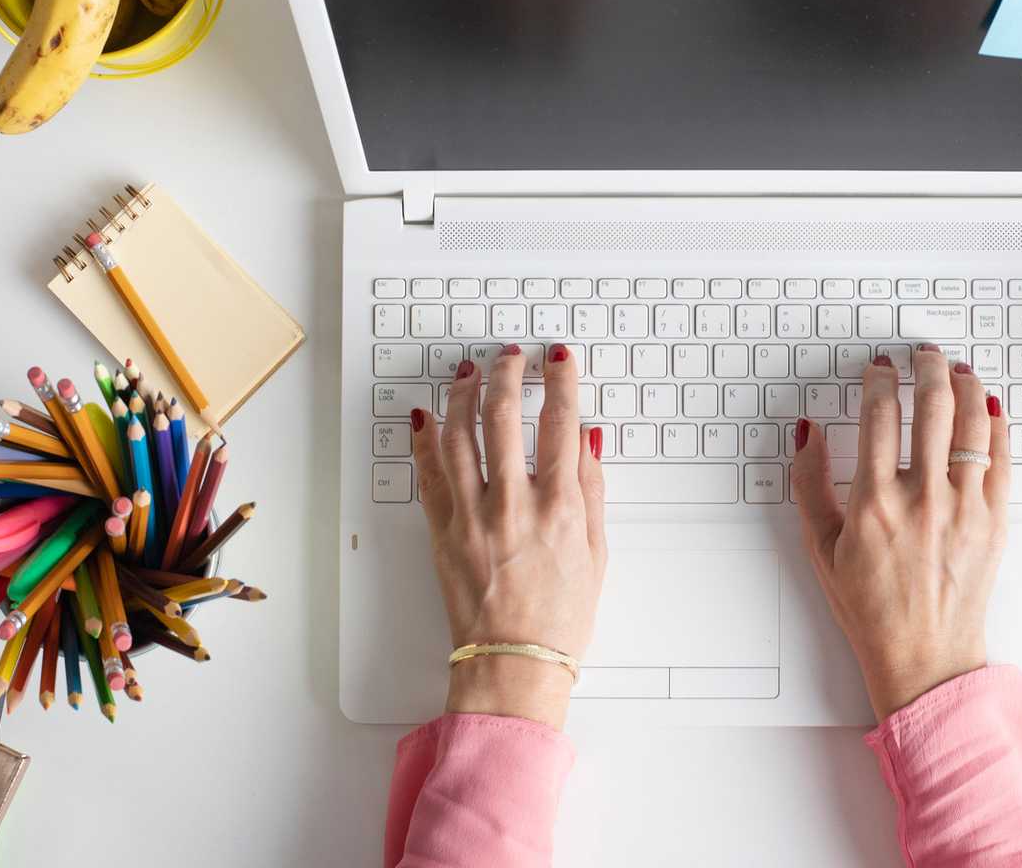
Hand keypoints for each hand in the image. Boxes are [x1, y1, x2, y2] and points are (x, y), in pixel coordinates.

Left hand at [411, 344, 606, 728]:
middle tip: (510, 356)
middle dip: (507, 374)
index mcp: (559, 508)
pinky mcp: (442, 532)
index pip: (560, 422)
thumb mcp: (597, 551)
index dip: (561, 381)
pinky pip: (428, 474)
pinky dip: (425, 441)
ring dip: (462, 395)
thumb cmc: (560, 618)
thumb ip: (591, 488)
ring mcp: (472, 517)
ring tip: (467, 373)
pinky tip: (426, 418)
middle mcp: (513, 505)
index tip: (558, 358)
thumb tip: (586, 438)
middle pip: (503, 416)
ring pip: (458, 435)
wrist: (514, 664)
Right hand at [790, 348, 1010, 720]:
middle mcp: (922, 499)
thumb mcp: (821, 548)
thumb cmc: (870, 607)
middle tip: (923, 355)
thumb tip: (806, 434)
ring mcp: (964, 507)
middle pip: (931, 406)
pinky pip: (1001, 456)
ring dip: (965, 386)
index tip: (879, 369)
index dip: (879, 381)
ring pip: (972, 423)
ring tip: (958, 371)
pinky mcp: (994, 519)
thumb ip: (809, 485)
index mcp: (874, 503)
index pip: (878, 416)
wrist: (923, 654)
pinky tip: (986, 407)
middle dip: (927, 367)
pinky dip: (995, 424)